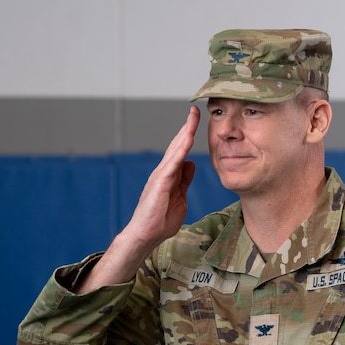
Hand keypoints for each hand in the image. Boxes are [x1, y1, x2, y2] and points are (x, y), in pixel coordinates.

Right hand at [77, 107, 198, 291]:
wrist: (147, 234)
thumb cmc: (161, 219)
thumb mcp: (180, 197)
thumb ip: (184, 180)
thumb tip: (191, 164)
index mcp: (170, 175)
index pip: (181, 151)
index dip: (189, 135)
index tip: (198, 121)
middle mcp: (164, 171)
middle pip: (177, 144)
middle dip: (187, 127)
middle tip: (196, 110)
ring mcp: (161, 176)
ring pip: (175, 150)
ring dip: (184, 133)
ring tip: (192, 117)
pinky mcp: (159, 183)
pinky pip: (172, 163)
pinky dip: (180, 150)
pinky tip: (187, 139)